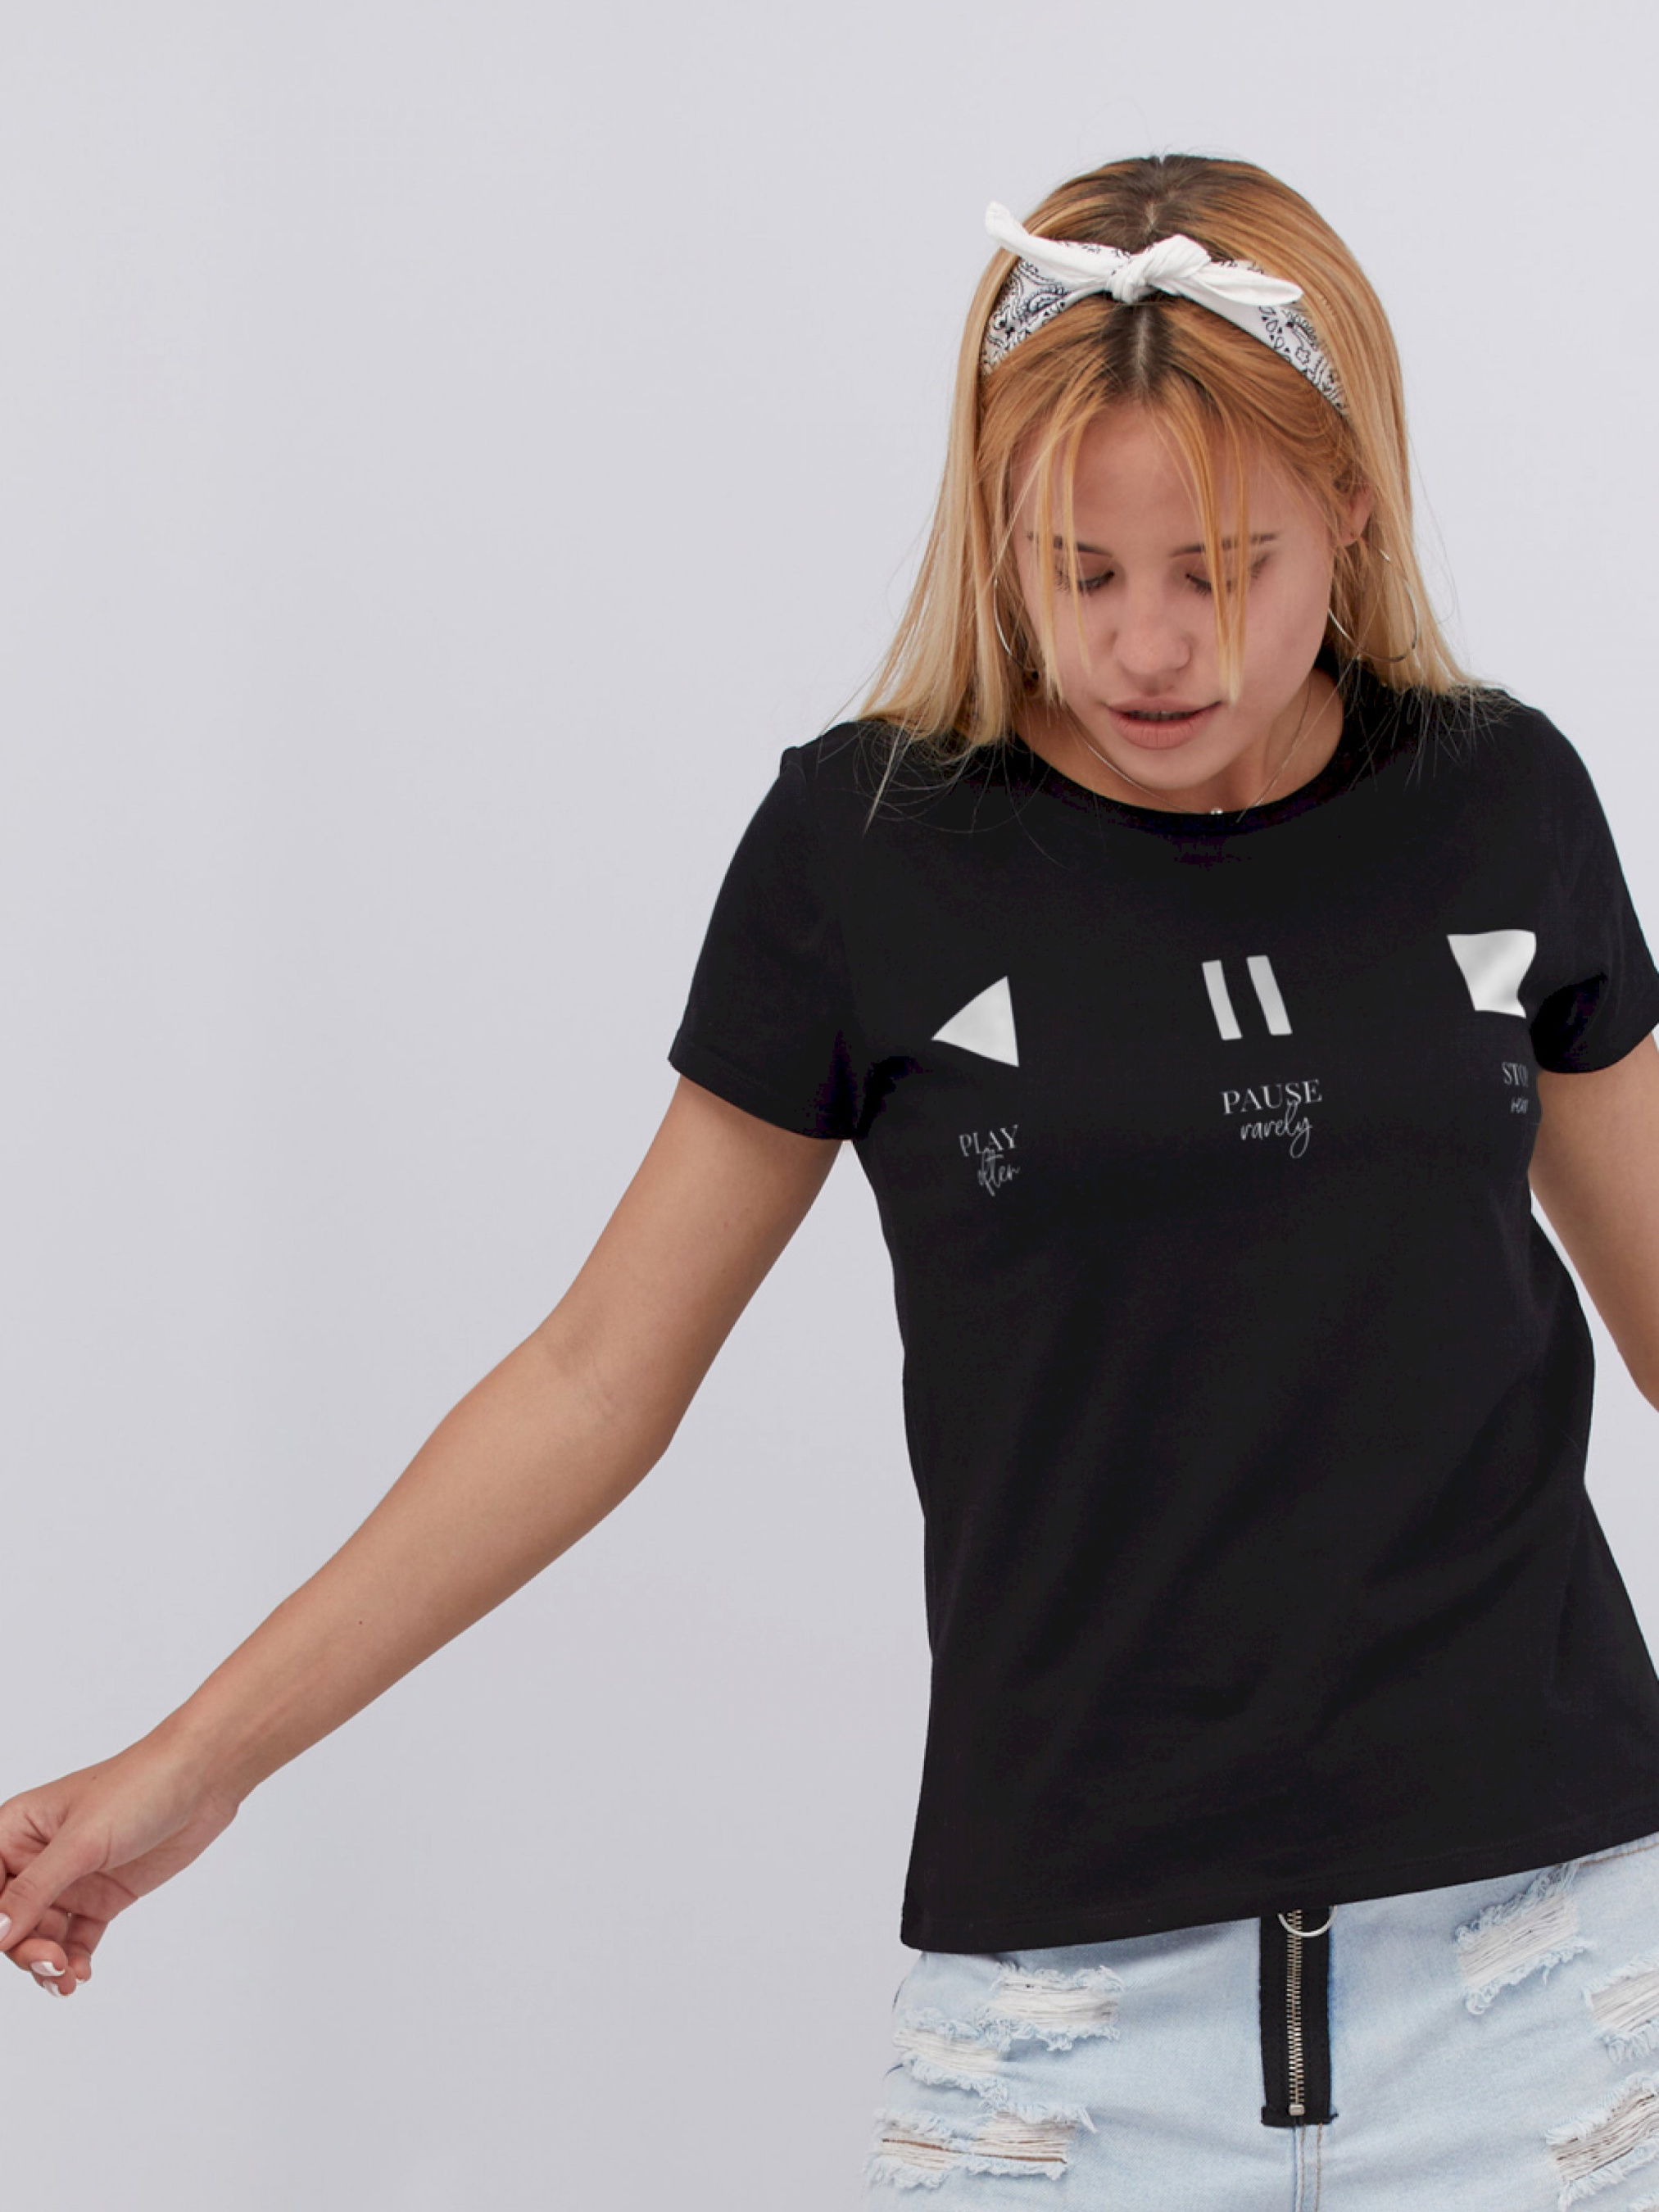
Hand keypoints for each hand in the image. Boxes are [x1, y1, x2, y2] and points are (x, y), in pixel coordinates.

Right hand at [0, 1736, 241, 1998]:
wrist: (203, 1779)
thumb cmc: (139, 1787)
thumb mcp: (80, 1841)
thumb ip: (34, 1890)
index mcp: (17, 1830)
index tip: (6, 1943)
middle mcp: (38, 1857)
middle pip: (11, 1920)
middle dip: (24, 1948)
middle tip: (51, 1963)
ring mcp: (72, 1878)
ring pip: (41, 1936)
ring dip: (47, 1963)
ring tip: (67, 1979)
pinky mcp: (103, 1895)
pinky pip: (75, 1938)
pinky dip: (74, 1960)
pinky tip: (80, 1974)